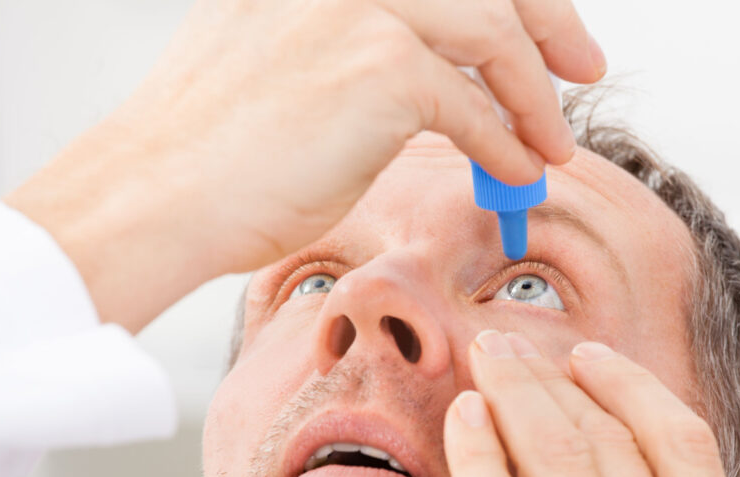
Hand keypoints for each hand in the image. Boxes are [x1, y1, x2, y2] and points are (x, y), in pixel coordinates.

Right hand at [5, 0, 605, 330]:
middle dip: (549, 22)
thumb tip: (428, 76)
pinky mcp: (382, 70)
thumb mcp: (274, 62)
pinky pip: (474, 107)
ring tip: (553, 144)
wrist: (156, 195)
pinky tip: (517, 170)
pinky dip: (505, 143)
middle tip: (583, 66)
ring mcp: (362, 10)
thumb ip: (351, 48)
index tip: (546, 28)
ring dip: (535, 96)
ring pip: (492, 34)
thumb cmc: (206, 154)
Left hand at [444, 330, 739, 476]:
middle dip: (552, 376)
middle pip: (603, 434)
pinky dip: (479, 453)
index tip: (591, 355)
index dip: (629, 384)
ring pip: (555, 453)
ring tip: (487, 358)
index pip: (677, 439)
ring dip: (516, 393)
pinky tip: (463, 416)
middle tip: (513, 344)